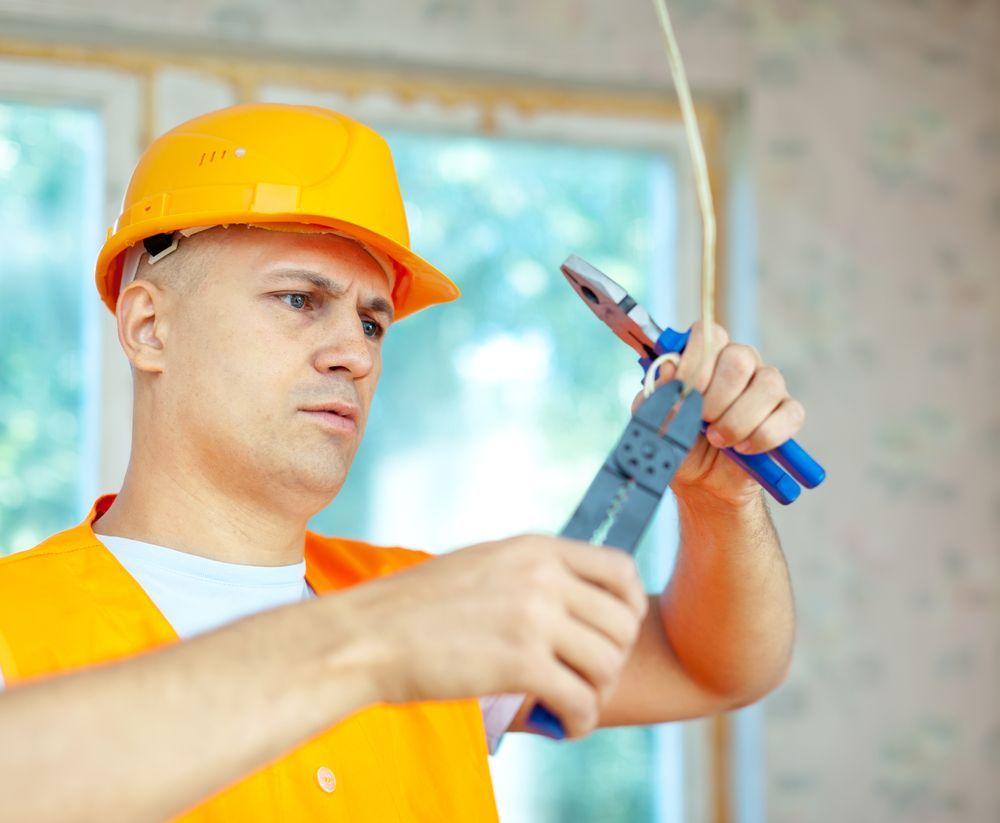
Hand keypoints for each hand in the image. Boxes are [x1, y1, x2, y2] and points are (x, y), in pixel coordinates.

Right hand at [333, 535, 647, 738]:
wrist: (370, 635)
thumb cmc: (419, 607)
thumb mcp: (485, 564)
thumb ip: (534, 573)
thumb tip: (577, 600)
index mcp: (536, 548)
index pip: (620, 568)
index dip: (630, 606)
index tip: (614, 633)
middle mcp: (543, 576)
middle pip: (621, 623)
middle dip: (612, 659)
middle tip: (586, 679)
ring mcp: (534, 617)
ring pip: (608, 663)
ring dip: (596, 692)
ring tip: (571, 703)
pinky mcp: (521, 663)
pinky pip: (582, 700)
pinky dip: (579, 721)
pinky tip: (562, 724)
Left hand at [631, 322, 804, 505]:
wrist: (702, 480)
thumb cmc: (681, 441)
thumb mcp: (658, 419)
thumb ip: (658, 392)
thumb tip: (668, 368)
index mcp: (708, 357)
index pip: (709, 334)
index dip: (696, 361)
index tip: (685, 390)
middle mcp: (741, 364)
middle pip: (739, 357)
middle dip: (716, 396)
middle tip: (703, 420)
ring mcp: (767, 387)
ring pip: (767, 384)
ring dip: (738, 419)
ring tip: (718, 440)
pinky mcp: (788, 413)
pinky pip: (789, 414)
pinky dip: (763, 436)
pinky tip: (743, 448)